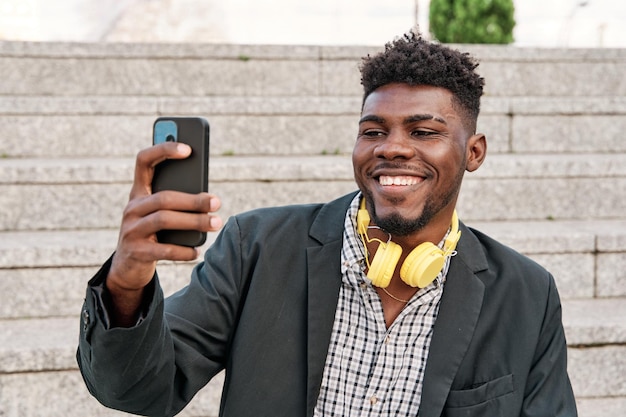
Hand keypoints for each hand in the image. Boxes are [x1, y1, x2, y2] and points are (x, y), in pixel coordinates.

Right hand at [106, 142, 221, 324]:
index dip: (164, 150)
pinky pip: (164, 249)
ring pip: (164, 220)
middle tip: (216, 202)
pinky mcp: (136, 252)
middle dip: (193, 199)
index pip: (144, 161)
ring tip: (215, 223)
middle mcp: (132, 208)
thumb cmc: (154, 233)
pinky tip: (197, 251)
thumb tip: (209, 199)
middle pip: (164, 197)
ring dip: (194, 221)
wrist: (128, 267)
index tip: (189, 149)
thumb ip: (176, 201)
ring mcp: (131, 230)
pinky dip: (184, 250)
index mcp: (139, 192)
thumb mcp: (160, 213)